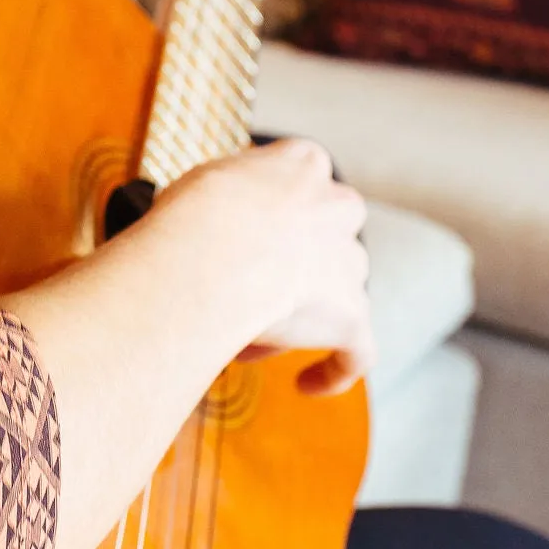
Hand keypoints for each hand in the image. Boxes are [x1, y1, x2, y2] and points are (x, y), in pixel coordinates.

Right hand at [143, 139, 373, 395]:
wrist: (209, 250)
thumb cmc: (191, 215)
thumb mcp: (202, 182)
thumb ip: (225, 199)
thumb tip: (201, 225)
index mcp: (304, 164)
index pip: (301, 185)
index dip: (271, 216)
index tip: (244, 235)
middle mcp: (338, 208)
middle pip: (324, 241)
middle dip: (291, 268)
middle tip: (242, 291)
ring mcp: (350, 264)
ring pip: (333, 295)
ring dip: (295, 318)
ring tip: (241, 337)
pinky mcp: (352, 317)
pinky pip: (356, 352)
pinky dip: (336, 370)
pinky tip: (307, 384)